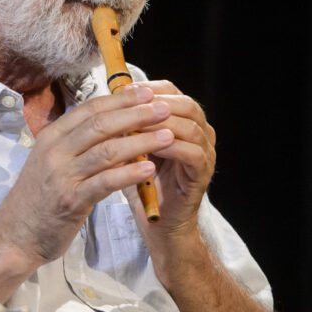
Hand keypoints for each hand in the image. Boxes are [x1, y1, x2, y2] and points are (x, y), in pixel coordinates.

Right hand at [0, 84, 174, 266]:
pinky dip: (130, 173)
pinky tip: (149, 169)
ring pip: (108, 150)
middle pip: (101, 124)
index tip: (146, 92)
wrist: (15, 235)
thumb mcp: (51, 163)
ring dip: (141, 141)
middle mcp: (55, 151)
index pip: (89, 109)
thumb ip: (76, 144)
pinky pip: (106, 182)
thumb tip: (111, 125)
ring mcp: (62, 175)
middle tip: (164, 108)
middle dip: (136, 114)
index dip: (120, 99)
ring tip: (169, 136)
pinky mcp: (71, 200)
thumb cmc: (37, 199)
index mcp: (50, 137)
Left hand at [123, 80, 216, 267]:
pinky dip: (171, 147)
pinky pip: (193, 153)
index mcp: (183, 122)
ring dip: (162, 123)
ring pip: (191, 126)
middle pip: (186, 104)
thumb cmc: (142, 182)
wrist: (157, 222)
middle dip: (156, 103)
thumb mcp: (132, 148)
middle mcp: (200, 133)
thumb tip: (106, 101)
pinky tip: (150, 147)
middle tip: (130, 104)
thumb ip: (127, 126)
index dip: (148, 88)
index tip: (122, 90)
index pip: (171, 92)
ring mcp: (206, 153)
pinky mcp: (203, 174)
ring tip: (135, 123)